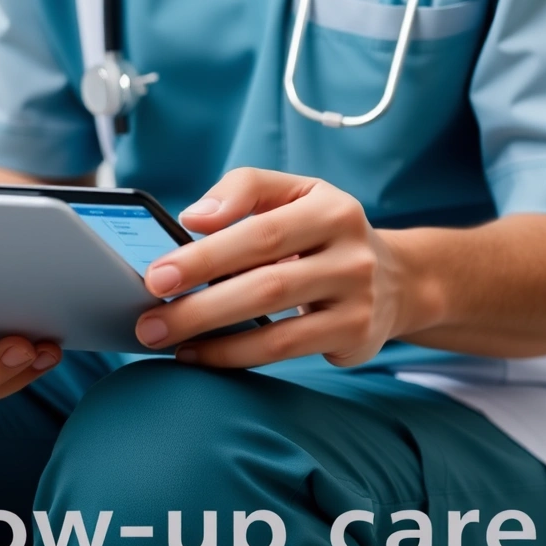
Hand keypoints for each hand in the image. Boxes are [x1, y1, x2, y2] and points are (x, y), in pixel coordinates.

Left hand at [133, 168, 427, 367]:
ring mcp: (357, 301)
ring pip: (276, 326)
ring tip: (164, 340)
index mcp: (331, 209)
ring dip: (212, 337)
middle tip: (149, 318)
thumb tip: (194, 217)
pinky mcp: (355, 337)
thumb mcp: (294, 193)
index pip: (261, 229)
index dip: (207, 254)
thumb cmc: (323, 232)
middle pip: (266, 282)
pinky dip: (236, 356)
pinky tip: (199, 354)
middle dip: (199, 304)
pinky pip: (285, 352)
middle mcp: (351, 254)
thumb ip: (243, 189)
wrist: (396, 278)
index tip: (156, 274)